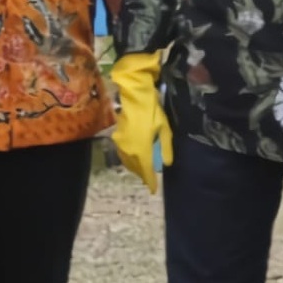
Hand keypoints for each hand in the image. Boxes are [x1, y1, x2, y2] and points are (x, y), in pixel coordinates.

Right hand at [111, 53, 172, 193]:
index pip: (146, 170)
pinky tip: (136, 157)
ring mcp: (120, 143)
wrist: (133, 93)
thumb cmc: (152, 110)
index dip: (150, 180)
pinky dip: (130, 159)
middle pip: (135, 167)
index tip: (153, 189)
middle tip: (150, 178)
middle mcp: (128, 149)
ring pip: (128, 161)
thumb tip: (166, 163)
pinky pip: (124, 153)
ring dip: (136, 167)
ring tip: (144, 170)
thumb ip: (165, 146)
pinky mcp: (117, 136)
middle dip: (143, 173)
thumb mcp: (164, 128)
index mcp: (141, 149)